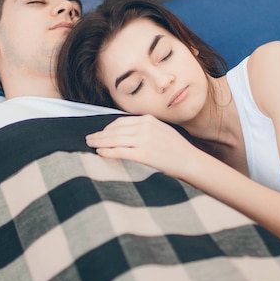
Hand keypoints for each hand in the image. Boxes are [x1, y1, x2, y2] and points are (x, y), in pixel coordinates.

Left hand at [85, 115, 202, 178]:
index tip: (99, 132)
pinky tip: (100, 153)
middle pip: (115, 130)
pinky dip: (108, 152)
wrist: (190, 161)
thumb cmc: (176, 148)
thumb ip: (144, 128)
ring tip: (91, 145)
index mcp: (148, 120)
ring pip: (115, 140)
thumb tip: (124, 132)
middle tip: (89, 138)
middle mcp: (145, 128)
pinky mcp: (144, 155)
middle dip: (100, 135)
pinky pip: (120, 152)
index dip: (107, 128)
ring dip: (100, 142)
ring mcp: (144, 141)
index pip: (120, 122)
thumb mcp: (160, 130)